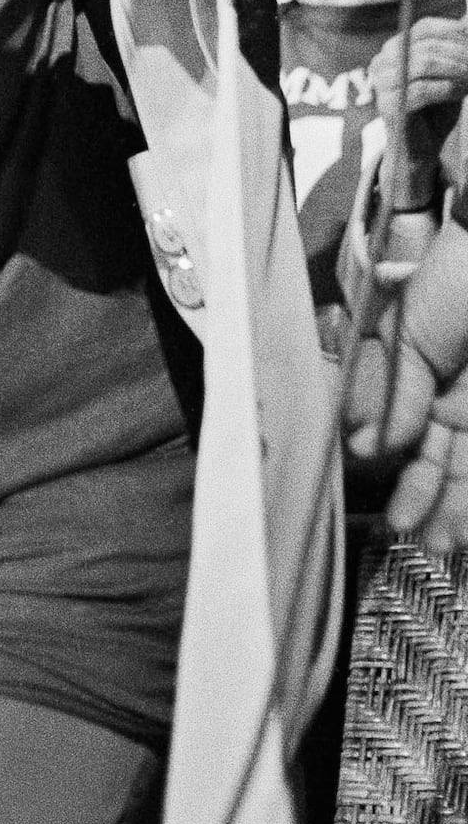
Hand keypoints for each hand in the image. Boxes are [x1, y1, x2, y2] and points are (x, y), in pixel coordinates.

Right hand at [344, 218, 467, 548]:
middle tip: (408, 537)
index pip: (406, 426)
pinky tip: (459, 526)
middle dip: (425, 498)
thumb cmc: (455, 278)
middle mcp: (459, 393)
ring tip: (433, 544)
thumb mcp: (407, 334)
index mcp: (425, 368)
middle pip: (442, 456)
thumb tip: (365, 445)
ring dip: (452, 508)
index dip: (393, 465)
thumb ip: (390, 392)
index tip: (381, 502)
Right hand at [371, 18, 467, 117]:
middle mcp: (382, 61)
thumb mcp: (450, 74)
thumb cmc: (437, 108)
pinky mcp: (388, 105)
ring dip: (456, 70)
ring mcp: (382, 83)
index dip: (455, 32)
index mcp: (395, 48)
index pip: (425, 28)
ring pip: (423, 64)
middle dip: (461, 54)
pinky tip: (461, 92)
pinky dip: (448, 89)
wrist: (420, 148)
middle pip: (427, 45)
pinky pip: (421, 89)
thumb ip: (456, 52)